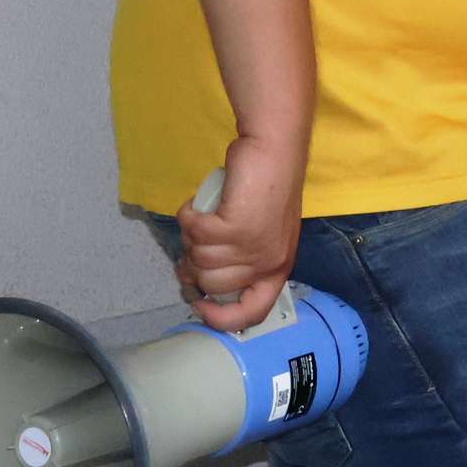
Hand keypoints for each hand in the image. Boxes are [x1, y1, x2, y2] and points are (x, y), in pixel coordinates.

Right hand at [175, 133, 303, 331]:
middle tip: (202, 234)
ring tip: (209, 213)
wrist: (274, 149)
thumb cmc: (266, 187)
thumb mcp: (261, 234)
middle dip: (195, 261)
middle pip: (209, 285)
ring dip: (193, 235)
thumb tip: (199, 287)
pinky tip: (202, 203)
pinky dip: (189, 216)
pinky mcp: (235, 226)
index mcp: (277, 267)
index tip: (200, 304)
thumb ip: (239, 261)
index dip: (221, 318)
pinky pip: (193, 233)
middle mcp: (267, 262)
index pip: (252, 313)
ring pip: (198, 259)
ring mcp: (251, 247)